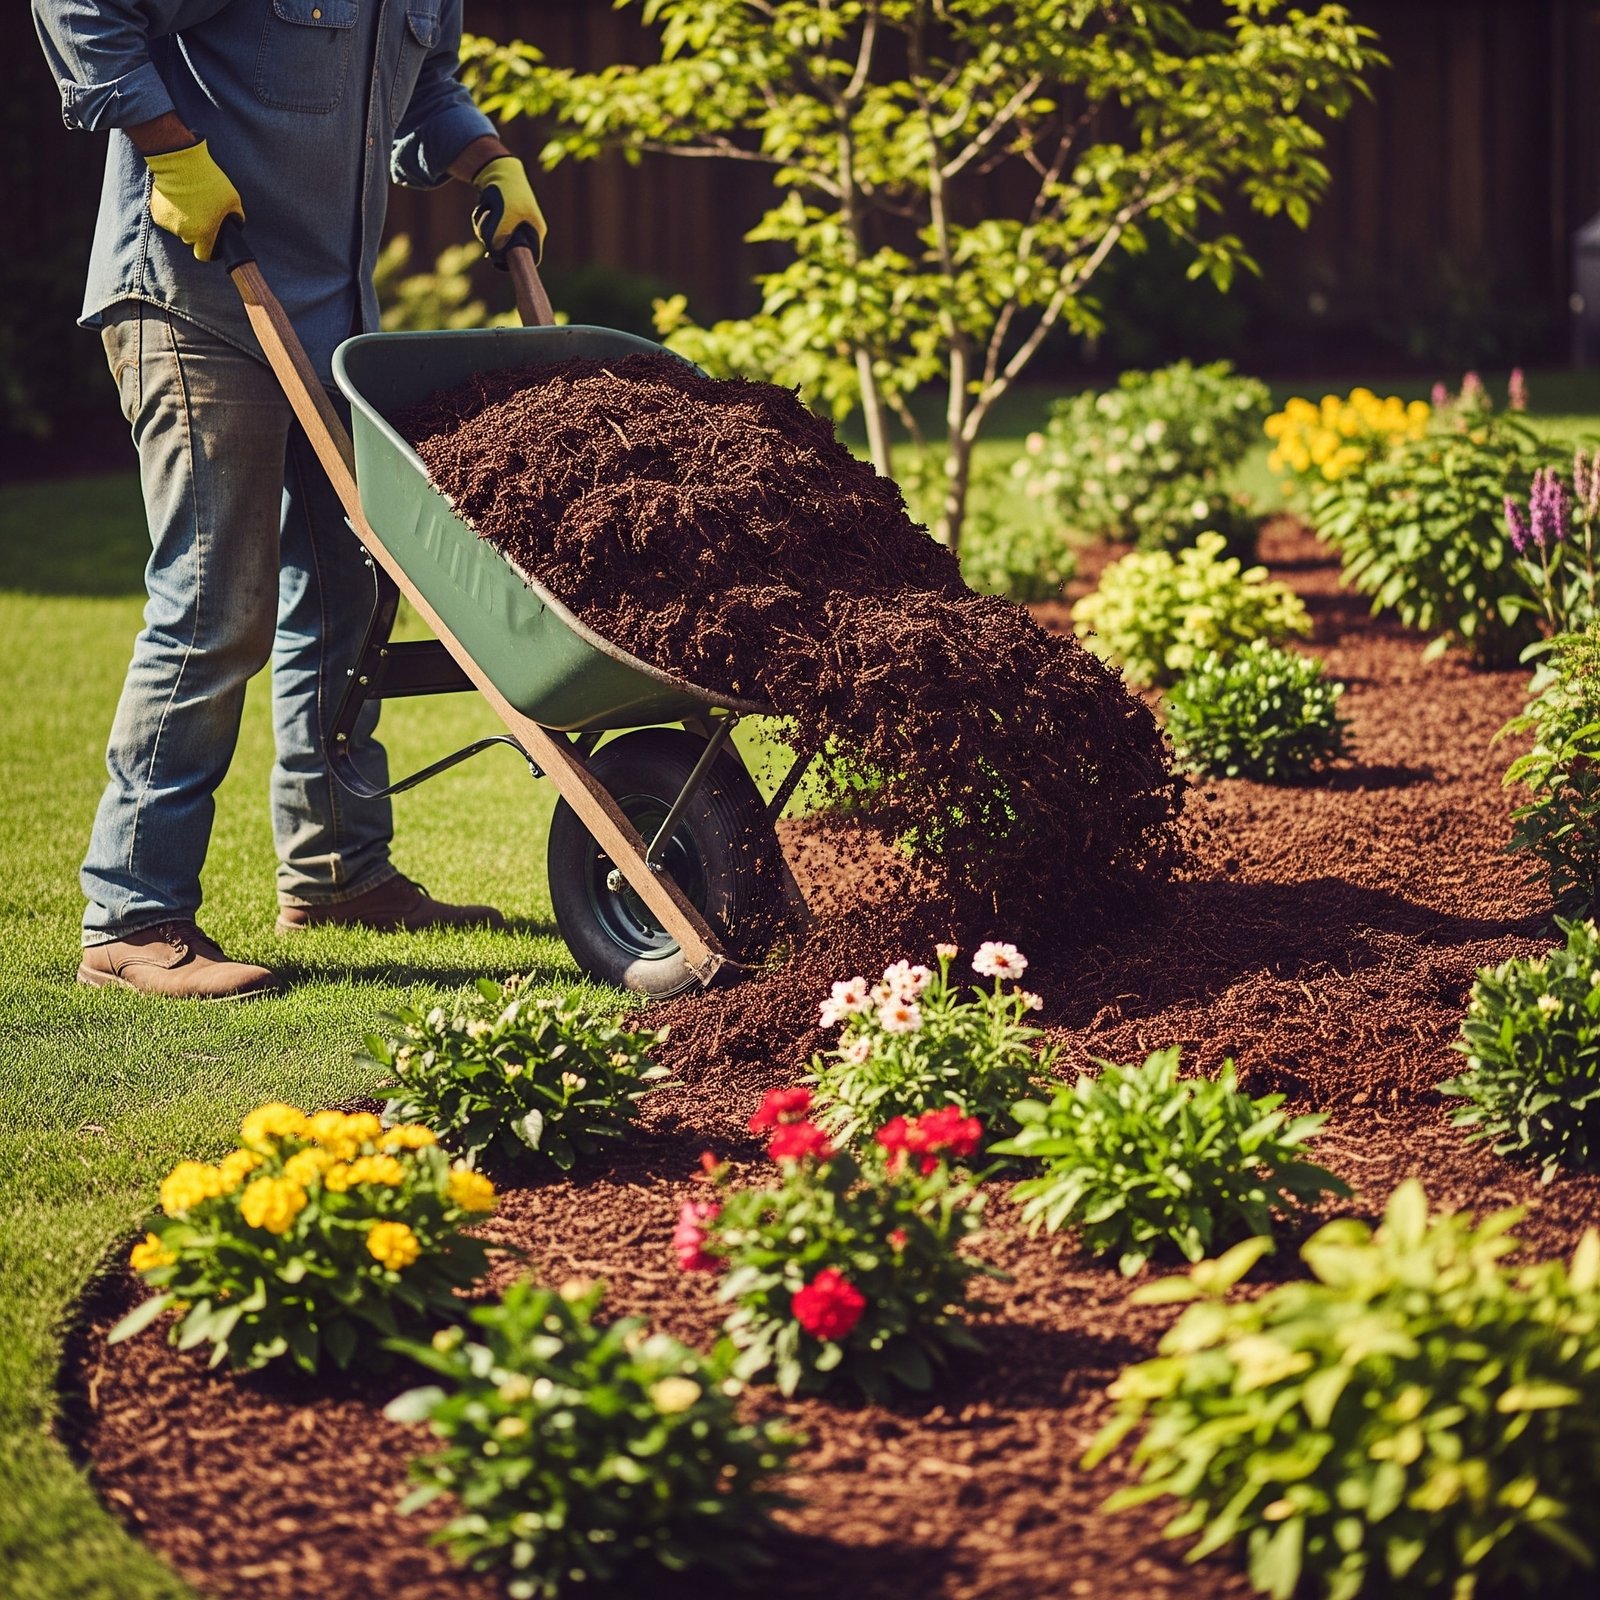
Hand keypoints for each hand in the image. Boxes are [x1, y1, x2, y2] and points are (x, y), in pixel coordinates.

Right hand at [144, 140, 243, 262]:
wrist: (180, 162)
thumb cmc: (209, 181)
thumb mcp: (233, 200)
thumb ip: (237, 217)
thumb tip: (236, 224)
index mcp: (203, 234)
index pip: (204, 255)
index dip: (209, 250)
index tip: (211, 243)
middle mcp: (184, 233)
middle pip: (191, 240)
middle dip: (198, 231)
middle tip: (202, 213)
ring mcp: (168, 223)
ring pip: (178, 228)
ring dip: (183, 220)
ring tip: (189, 201)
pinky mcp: (156, 212)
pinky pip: (167, 217)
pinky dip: (171, 211)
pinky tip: (177, 198)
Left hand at [470, 156, 546, 265]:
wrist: (498, 168)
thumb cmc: (507, 192)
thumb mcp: (505, 217)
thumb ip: (500, 238)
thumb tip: (495, 253)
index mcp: (535, 231)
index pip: (532, 257)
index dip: (516, 263)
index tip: (498, 262)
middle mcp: (527, 230)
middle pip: (509, 251)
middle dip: (493, 242)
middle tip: (485, 232)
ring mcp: (514, 224)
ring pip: (496, 240)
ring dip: (484, 229)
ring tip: (485, 213)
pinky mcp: (502, 219)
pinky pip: (489, 230)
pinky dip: (482, 221)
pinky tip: (484, 208)